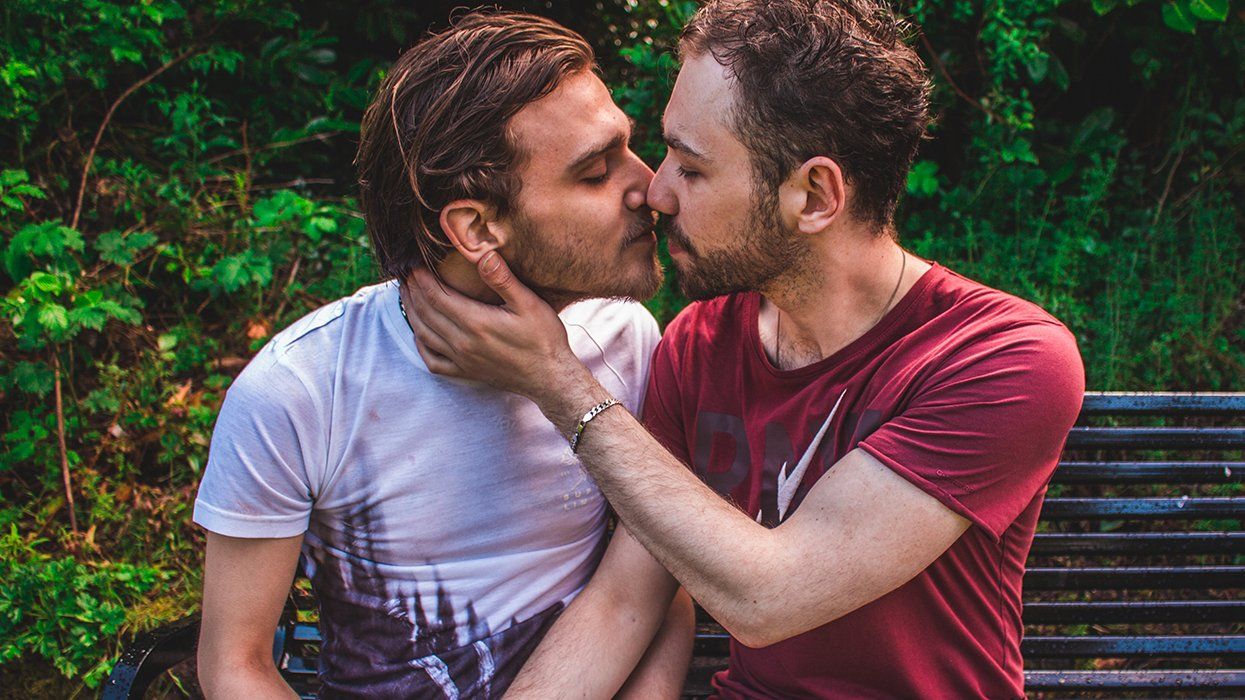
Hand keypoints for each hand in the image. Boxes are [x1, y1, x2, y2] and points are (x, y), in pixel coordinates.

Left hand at [402, 252, 596, 410]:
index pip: (437, 297)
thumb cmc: (543, 339)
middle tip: (404, 275)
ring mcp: (462, 360)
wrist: (551, 378)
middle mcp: (463, 343)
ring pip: (424, 335)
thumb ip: (503, 279)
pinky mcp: (466, 373)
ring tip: (406, 296)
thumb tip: (483, 254)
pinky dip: (421, 345)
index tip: (413, 265)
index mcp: (475, 323)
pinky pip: (433, 361)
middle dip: (413, 292)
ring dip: (411, 314)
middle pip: (426, 313)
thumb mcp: (529, 304)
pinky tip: (419, 333)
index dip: (422, 279)